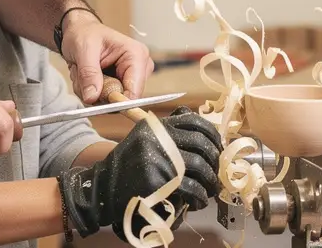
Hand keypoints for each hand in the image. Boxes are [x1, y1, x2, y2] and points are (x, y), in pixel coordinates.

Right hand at [58, 106, 221, 240]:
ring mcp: (156, 157)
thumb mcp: (145, 141)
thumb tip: (207, 138)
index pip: (193, 120)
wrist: (102, 189)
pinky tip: (197, 201)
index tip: (219, 149)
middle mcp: (156, 136)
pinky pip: (190, 186)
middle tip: (217, 175)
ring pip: (199, 165)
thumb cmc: (129, 168)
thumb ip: (169, 134)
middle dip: (215, 161)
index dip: (212, 135)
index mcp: (155, 125)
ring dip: (210, 181)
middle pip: (201, 143)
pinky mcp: (156, 179)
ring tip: (208, 191)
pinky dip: (199, 196)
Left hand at [61, 12, 154, 103]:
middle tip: (82, 75)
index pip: (135, 91)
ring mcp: (130, 78)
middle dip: (98, 93)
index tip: (94, 98)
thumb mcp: (84, 49)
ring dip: (92, 91)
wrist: (80, 31)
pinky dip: (91, 92)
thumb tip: (92, 97)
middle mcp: (138, 68)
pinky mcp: (121, 84)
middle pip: (122, 99)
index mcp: (136, 55)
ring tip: (83, 72)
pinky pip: (105, 100)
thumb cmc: (84, 33)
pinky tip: (86, 77)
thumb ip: (89, 73)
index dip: (115, 102)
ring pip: (111, 102)